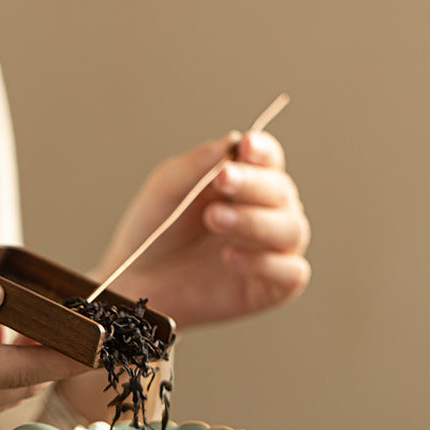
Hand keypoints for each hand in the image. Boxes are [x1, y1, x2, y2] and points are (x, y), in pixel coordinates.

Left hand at [97, 131, 310, 327]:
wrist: (137, 283)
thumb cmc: (154, 233)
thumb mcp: (167, 190)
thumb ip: (197, 165)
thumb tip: (231, 141)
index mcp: (245, 184)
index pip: (269, 160)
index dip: (263, 151)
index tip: (246, 147)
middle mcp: (266, 214)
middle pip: (282, 192)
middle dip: (253, 184)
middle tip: (221, 179)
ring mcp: (272, 251)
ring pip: (292, 229)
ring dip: (255, 221)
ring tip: (214, 218)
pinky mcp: (272, 288)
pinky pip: (291, 272)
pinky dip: (265, 263)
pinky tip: (231, 257)